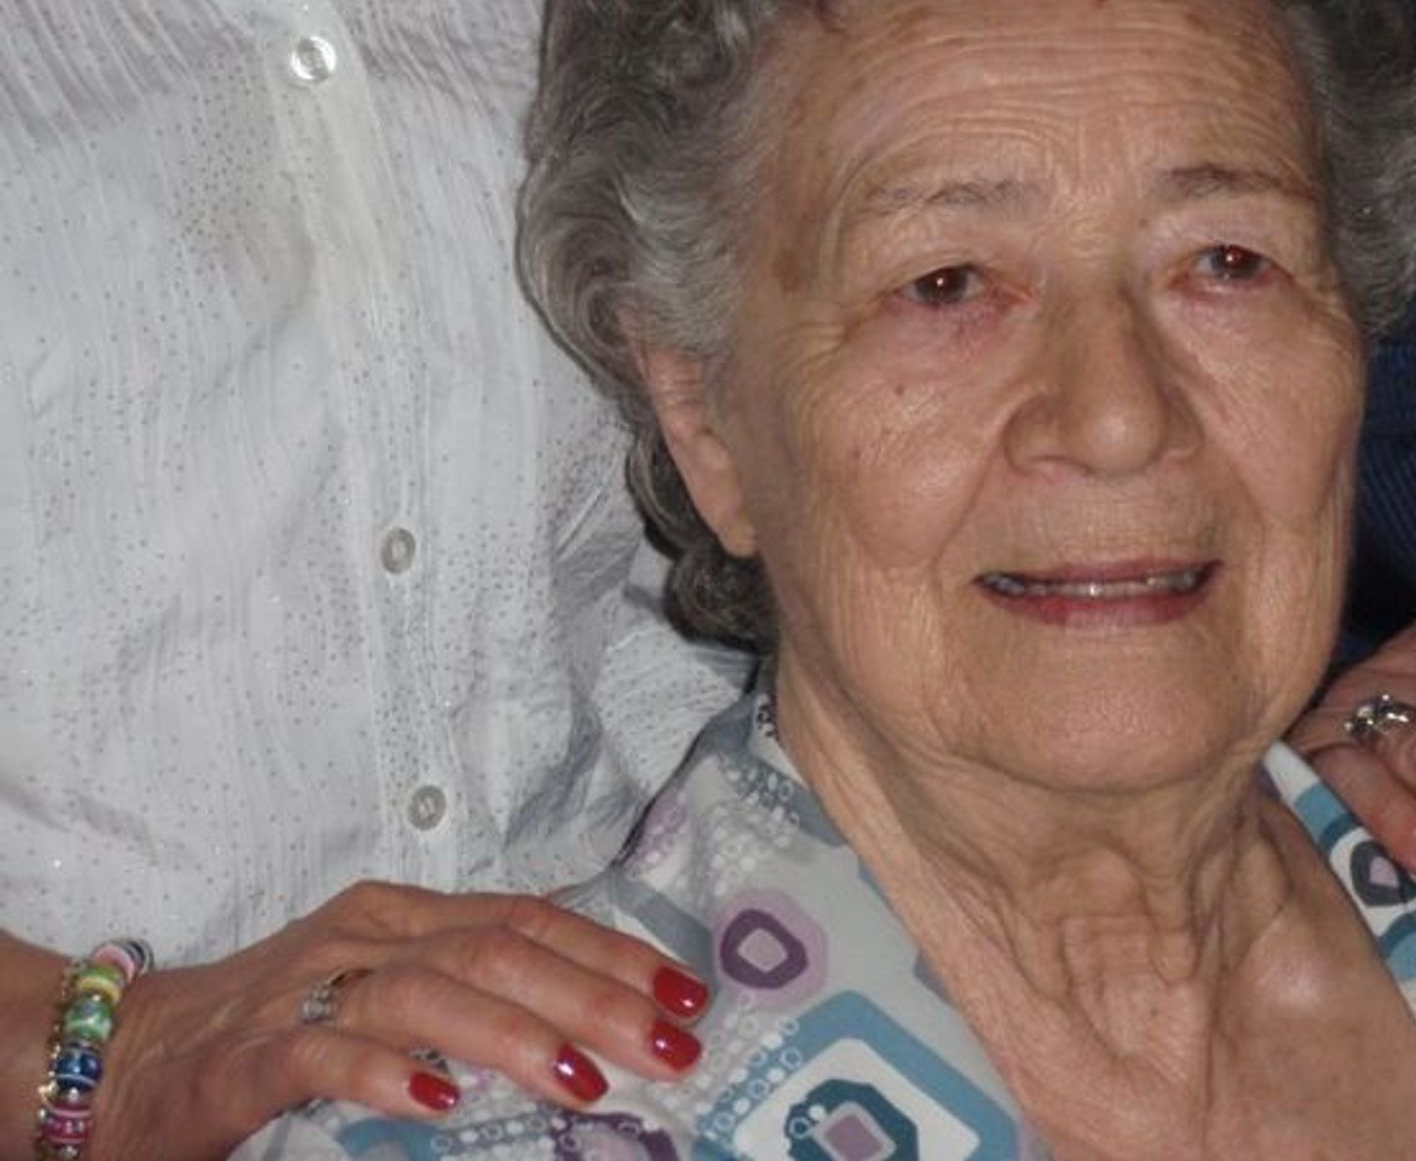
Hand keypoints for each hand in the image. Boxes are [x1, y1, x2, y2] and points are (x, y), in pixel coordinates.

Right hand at [85, 882, 710, 1159]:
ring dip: (516, 1035)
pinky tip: (441, 1102)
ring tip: (586, 1080)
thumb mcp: (387, 988)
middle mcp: (366, 937)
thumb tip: (593, 1012)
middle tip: (668, 1045)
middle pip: (499, 949)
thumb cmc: (276, 1026)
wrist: (125, 1054)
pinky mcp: (245, 1057)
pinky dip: (387, 1074)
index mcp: (407, 915)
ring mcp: (306, 991)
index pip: (530, 918)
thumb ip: (472, 988)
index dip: (613, 952)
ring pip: (428, 993)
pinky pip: (323, 1055)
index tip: (687, 994)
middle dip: (595, 995)